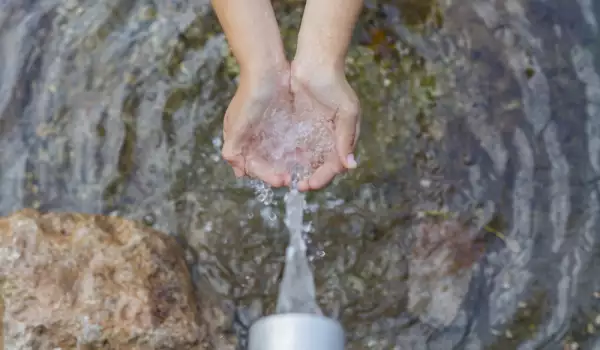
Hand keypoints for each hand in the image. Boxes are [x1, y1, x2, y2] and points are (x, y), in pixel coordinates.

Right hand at [221, 65, 292, 186]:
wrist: (267, 66)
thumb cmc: (251, 93)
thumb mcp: (240, 122)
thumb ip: (234, 146)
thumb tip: (236, 170)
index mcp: (237, 138)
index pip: (251, 166)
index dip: (266, 175)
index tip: (283, 180)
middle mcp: (249, 136)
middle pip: (262, 163)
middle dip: (276, 173)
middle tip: (292, 179)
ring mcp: (264, 129)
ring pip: (274, 155)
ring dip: (284, 165)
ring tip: (300, 172)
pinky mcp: (278, 122)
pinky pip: (285, 142)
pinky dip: (292, 151)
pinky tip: (304, 156)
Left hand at [288, 61, 360, 190]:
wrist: (315, 60)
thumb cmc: (334, 84)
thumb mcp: (346, 111)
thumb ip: (346, 138)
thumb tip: (350, 165)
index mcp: (343, 137)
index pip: (335, 166)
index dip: (323, 177)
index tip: (309, 184)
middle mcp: (329, 138)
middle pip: (321, 166)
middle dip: (310, 178)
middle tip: (297, 185)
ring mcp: (314, 132)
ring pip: (307, 159)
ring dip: (299, 170)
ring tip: (287, 178)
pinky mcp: (299, 125)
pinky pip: (295, 146)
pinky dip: (290, 157)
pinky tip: (280, 163)